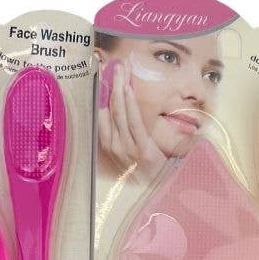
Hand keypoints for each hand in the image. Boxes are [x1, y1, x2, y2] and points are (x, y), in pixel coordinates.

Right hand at [97, 62, 166, 179]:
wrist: (157, 195)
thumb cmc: (145, 173)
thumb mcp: (130, 155)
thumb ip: (124, 136)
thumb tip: (122, 110)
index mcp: (109, 147)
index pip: (101, 114)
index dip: (102, 92)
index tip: (104, 73)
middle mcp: (114, 147)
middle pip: (109, 109)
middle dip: (112, 84)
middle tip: (114, 63)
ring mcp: (126, 149)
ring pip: (119, 112)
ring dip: (120, 87)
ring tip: (122, 68)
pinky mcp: (142, 150)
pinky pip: (133, 122)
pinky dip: (130, 103)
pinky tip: (129, 88)